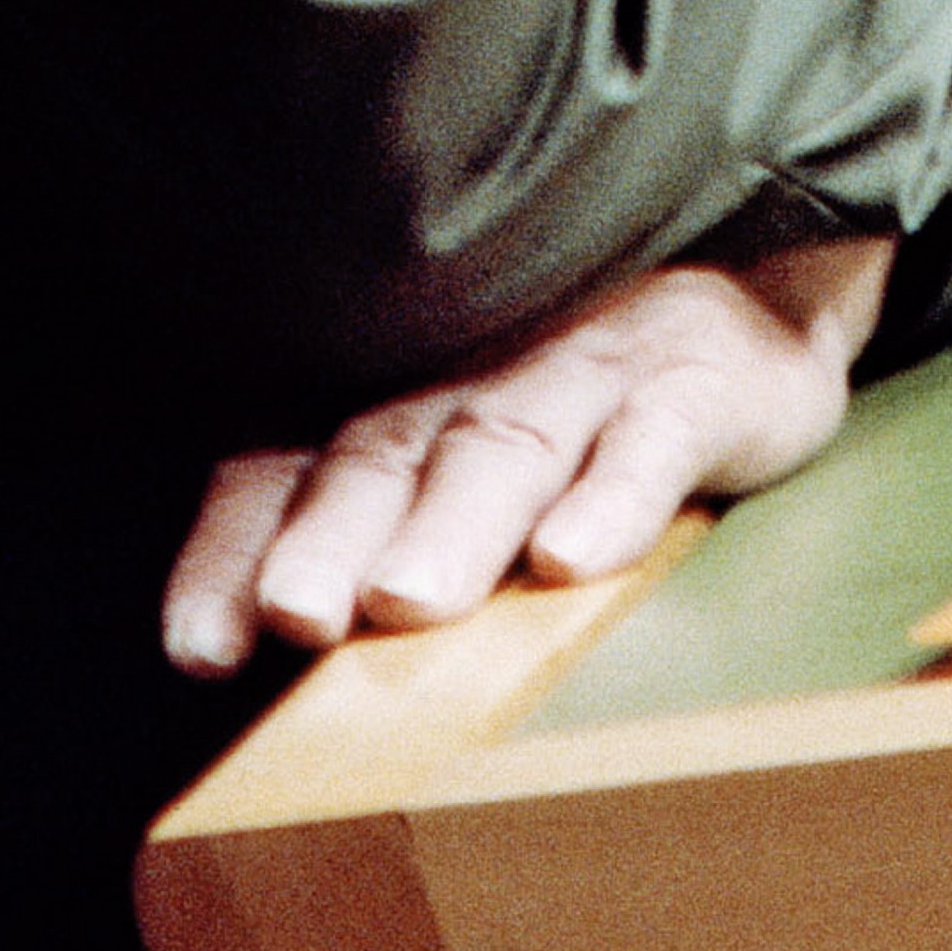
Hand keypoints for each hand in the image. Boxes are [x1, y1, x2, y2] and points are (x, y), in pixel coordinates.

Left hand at [158, 231, 892, 673]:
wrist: (752, 300)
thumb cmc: (572, 402)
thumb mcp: (454, 467)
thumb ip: (351, 540)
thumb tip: (217, 650)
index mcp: (401, 403)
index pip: (291, 469)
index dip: (239, 549)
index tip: (199, 644)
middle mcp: (476, 379)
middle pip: (387, 455)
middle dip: (334, 535)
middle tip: (298, 608)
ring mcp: (588, 372)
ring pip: (507, 447)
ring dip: (454, 523)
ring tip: (411, 597)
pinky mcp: (696, 382)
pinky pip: (654, 437)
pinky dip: (613, 491)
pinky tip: (576, 552)